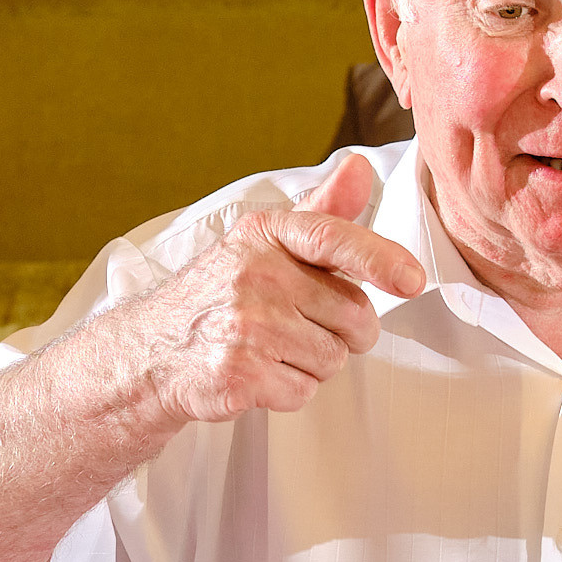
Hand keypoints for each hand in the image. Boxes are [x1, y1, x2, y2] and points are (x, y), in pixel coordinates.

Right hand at [97, 153, 426, 427]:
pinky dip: (286, 392)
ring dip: (311, 364)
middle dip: (341, 331)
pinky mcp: (239, 373)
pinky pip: (304, 392)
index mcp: (264, 234)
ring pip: (333, 358)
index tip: (411, 279)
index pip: (332, 237)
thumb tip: (361, 169)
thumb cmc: (217, 296)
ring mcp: (245, 324)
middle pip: (354, 314)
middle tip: (298, 327)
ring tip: (269, 350)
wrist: (149, 352)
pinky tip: (256, 375)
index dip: (380, 258)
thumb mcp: (262, 245)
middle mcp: (253, 273)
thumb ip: (320, 212)